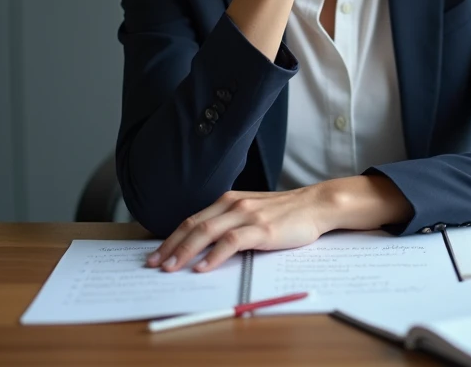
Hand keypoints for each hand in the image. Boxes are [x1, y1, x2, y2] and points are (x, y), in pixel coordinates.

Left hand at [145, 186, 330, 272]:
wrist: (316, 205)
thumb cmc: (286, 213)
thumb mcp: (252, 212)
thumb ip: (231, 223)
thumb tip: (206, 247)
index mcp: (229, 201)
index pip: (192, 220)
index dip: (171, 238)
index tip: (156, 254)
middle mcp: (233, 205)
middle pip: (193, 226)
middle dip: (170, 246)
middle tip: (154, 264)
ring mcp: (247, 215)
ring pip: (207, 232)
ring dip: (185, 251)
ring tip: (171, 268)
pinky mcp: (262, 228)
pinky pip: (232, 242)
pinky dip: (214, 255)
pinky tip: (203, 267)